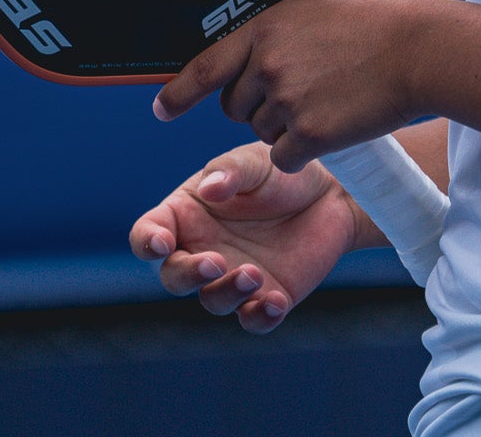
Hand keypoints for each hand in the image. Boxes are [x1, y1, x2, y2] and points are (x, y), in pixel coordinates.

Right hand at [128, 140, 361, 331]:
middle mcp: (203, 250)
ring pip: (213, 300)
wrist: (334, 193)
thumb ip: (230, 172)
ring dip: (227, 292)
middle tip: (215, 261)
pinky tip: (275, 302)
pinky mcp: (267, 297)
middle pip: (174, 276)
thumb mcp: (255, 160)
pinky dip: (259, 317)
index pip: (149, 233)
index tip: (161, 243)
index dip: (147, 241)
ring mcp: (232, 277)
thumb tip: (209, 191)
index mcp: (188, 214)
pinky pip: (253, 320)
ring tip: (253, 274)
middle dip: (188, 274)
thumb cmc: (282, 171)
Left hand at [151, 0, 428, 170]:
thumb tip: (280, 40)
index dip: (179, 92)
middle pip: (237, 107)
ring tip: (329, 103)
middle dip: (259, 107)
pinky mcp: (309, 135)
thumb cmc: (386, 21)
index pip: (206, 65)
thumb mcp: (327, 4)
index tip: (162, 110)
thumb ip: (292, 27)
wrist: (422, 50)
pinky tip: (332, 130)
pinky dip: (303, 153)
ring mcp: (286, 100)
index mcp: (268, 27)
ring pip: (264, 133)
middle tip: (301, 95)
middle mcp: (268, 64)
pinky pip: (285, 157)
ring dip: (287, 129)